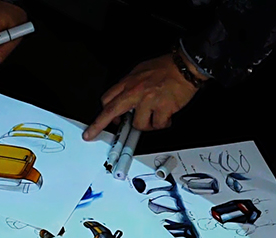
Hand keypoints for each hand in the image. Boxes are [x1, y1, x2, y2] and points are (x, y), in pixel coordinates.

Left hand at [83, 53, 205, 140]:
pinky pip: (158, 125)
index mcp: (129, 82)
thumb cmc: (166, 68)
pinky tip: (166, 116)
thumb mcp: (141, 71)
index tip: (101, 120)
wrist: (185, 65)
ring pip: (139, 124)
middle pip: (111, 110)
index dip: (104, 112)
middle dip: (98, 125)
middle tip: (90, 134)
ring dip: (148, 125)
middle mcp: (136, 91)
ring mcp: (148, 100)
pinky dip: (163, 124)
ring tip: (155, 116)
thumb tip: (123, 99)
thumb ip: (130, 86)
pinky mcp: (162, 108)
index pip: (108, 98)